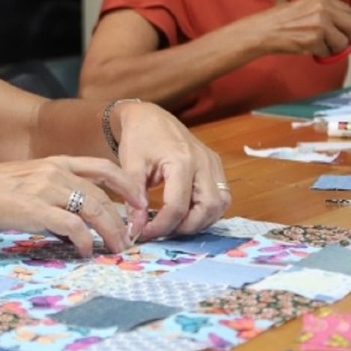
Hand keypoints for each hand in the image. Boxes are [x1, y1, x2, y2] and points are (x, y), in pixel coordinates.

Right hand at [0, 156, 148, 255]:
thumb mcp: (29, 182)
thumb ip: (53, 195)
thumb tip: (71, 224)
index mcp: (56, 162)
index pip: (102, 167)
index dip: (126, 184)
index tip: (139, 201)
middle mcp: (56, 172)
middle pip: (103, 194)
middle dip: (122, 218)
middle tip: (131, 237)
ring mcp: (47, 189)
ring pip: (94, 210)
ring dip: (110, 232)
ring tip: (117, 249)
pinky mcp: (38, 209)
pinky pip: (73, 227)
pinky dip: (85, 242)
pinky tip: (87, 252)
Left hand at [113, 101, 229, 239]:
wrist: (150, 116)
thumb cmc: (139, 138)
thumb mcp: (130, 166)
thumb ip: (133, 198)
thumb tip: (136, 229)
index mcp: (182, 161)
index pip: (178, 206)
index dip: (161, 226)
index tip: (145, 234)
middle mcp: (204, 163)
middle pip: (208, 209)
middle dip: (186, 228)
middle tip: (164, 232)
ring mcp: (213, 163)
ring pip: (219, 205)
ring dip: (200, 221)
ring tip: (175, 224)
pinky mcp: (215, 166)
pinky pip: (221, 196)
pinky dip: (206, 210)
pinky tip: (187, 212)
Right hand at [242, 0, 350, 58]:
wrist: (262, 31)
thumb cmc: (281, 22)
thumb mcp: (307, 9)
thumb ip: (331, 14)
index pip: (350, 10)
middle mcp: (322, 7)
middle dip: (350, 37)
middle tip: (340, 43)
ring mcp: (319, 23)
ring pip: (343, 41)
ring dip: (334, 48)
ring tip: (318, 44)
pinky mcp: (314, 39)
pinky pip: (329, 52)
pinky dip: (321, 54)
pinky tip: (308, 48)